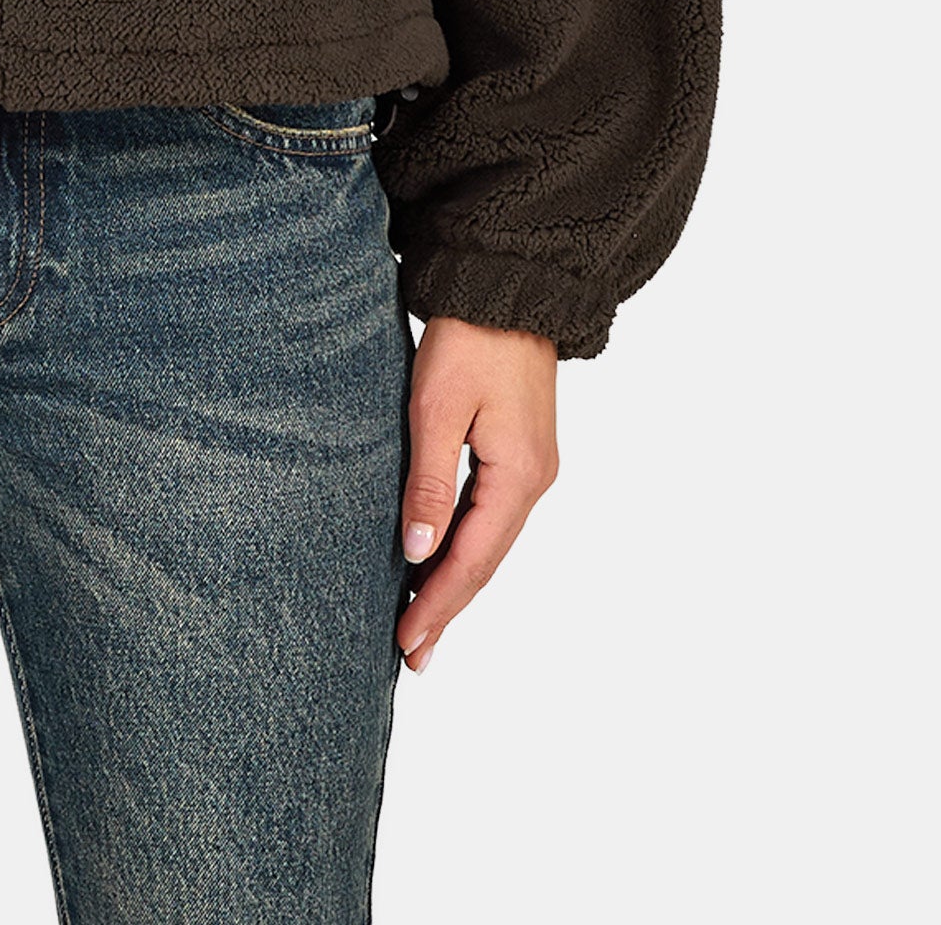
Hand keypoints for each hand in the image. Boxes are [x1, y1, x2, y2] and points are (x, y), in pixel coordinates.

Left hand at [396, 315, 557, 673]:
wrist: (508, 284)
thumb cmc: (470, 338)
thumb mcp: (438, 408)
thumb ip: (429, 482)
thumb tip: (418, 553)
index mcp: (518, 476)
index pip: (473, 560)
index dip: (438, 605)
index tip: (407, 643)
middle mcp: (534, 480)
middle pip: (485, 561)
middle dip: (447, 608)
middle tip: (412, 655)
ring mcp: (531, 466)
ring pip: (489, 541)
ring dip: (455, 582)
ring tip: (420, 622)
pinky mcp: (519, 450)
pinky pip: (490, 516)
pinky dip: (464, 546)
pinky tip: (441, 561)